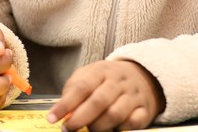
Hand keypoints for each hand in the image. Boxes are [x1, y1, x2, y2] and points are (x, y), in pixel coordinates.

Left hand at [46, 60, 164, 131]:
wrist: (142, 76)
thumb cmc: (107, 80)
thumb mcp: (89, 75)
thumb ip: (73, 90)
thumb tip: (62, 110)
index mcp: (100, 70)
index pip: (81, 87)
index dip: (65, 104)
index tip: (53, 118)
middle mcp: (118, 81)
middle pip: (98, 101)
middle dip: (80, 118)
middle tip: (68, 129)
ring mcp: (133, 95)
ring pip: (115, 114)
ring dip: (98, 127)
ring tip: (89, 130)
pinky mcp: (144, 110)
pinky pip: (132, 123)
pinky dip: (120, 129)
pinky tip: (112, 130)